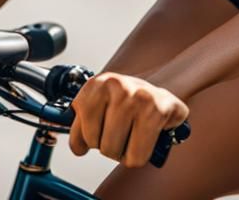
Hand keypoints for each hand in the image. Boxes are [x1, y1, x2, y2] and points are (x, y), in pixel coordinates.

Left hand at [68, 71, 188, 168]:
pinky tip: (144, 138)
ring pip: (114, 151)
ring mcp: (138, 97)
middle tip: (120, 132)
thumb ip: (82, 122)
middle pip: (95, 143)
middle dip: (106, 145)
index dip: (86, 139)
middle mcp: (117, 86)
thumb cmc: (129, 104)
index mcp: (98, 83)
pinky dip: (139, 156)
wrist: (161, 99)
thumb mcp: (100, 105)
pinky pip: (136, 156)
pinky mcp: (157, 112)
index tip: (97, 133)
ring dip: (122, 152)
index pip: (78, 130)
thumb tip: (77, 146)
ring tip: (132, 134)